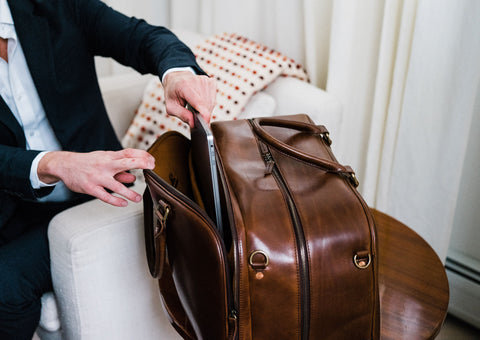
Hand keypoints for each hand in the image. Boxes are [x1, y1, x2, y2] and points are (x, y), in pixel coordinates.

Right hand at [38, 149, 154, 206]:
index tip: (152, 159)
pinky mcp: (91, 188)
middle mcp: (104, 165)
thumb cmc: (88, 163)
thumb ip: (119, 170)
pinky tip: (124, 203)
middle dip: (140, 163)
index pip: (128, 152)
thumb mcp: (104, 161)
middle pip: (125, 162)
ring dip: (129, 193)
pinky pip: (105, 196)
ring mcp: (97, 177)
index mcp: (109, 157)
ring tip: (137, 198)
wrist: (65, 165)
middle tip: (151, 168)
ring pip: (117, 186)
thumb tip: (133, 176)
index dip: (142, 155)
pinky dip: (116, 201)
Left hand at [162, 71, 216, 126]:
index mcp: (184, 85)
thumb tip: (193, 123)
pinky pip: (213, 99)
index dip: (204, 115)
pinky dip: (208, 104)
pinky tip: (200, 102)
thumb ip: (182, 115)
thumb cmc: (172, 93)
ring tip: (195, 108)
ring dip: (205, 110)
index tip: (206, 126)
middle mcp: (197, 81)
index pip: (198, 103)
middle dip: (202, 115)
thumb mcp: (171, 106)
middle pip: (206, 105)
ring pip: (211, 103)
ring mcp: (205, 81)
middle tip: (193, 116)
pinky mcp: (211, 82)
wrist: (176, 79)